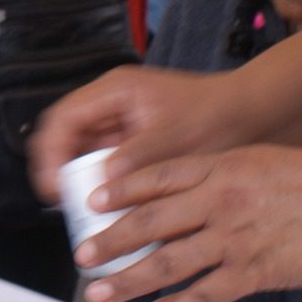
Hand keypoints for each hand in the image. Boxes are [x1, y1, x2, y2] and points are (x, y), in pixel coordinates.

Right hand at [27, 65, 256, 204]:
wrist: (251, 114)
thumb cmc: (217, 114)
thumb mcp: (174, 138)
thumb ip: (135, 159)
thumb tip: (101, 185)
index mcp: (115, 91)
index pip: (64, 118)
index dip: (51, 153)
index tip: (53, 185)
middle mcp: (111, 105)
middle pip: (65, 136)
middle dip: (57, 169)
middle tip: (60, 201)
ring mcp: (120, 125)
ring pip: (81, 153)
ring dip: (78, 180)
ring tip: (79, 211)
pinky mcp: (132, 144)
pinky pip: (103, 165)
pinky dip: (100, 186)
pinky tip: (105, 208)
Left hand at [74, 144, 301, 301]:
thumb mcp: (262, 159)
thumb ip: (223, 173)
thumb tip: (192, 188)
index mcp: (220, 168)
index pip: (156, 177)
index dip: (120, 190)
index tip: (94, 201)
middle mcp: (218, 202)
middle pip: (149, 222)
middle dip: (110, 240)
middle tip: (82, 254)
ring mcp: (233, 239)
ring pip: (166, 262)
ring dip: (128, 279)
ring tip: (100, 290)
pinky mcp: (254, 273)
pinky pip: (205, 292)